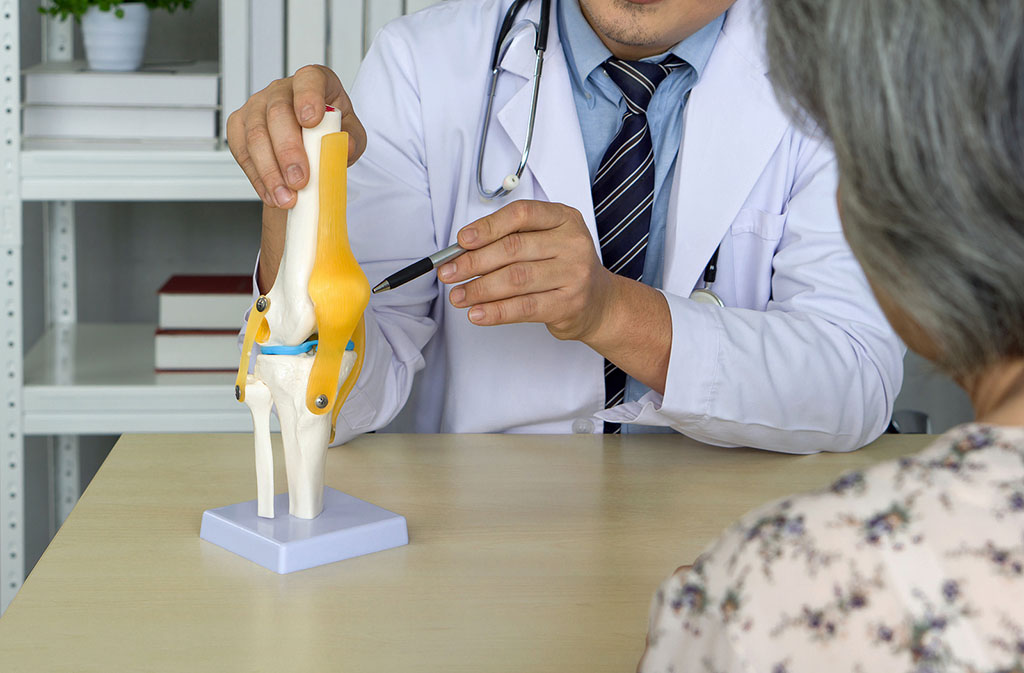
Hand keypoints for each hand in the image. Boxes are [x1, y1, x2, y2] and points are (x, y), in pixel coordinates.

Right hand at [226, 65, 366, 208]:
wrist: (309, 145)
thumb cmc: (329, 131)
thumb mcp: (350, 134)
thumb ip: (352, 139)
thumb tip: (344, 146)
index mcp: (313, 82)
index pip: (309, 80)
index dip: (308, 97)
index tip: (311, 121)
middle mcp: (281, 90)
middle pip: (277, 114)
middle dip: (287, 151)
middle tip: (299, 180)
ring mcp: (256, 106)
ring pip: (255, 136)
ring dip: (270, 172)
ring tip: (286, 197)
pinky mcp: (239, 126)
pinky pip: (242, 152)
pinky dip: (257, 178)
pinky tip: (272, 194)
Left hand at [438, 200, 615, 341]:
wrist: (600, 303)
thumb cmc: (563, 268)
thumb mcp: (546, 242)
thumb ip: (512, 239)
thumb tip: (462, 251)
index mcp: (564, 219)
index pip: (521, 214)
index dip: (488, 226)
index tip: (461, 241)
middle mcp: (573, 243)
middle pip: (513, 249)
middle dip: (474, 262)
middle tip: (448, 272)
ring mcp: (574, 274)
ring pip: (516, 279)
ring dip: (479, 289)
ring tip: (458, 296)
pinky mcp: (569, 304)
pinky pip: (524, 307)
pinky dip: (496, 311)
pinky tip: (477, 313)